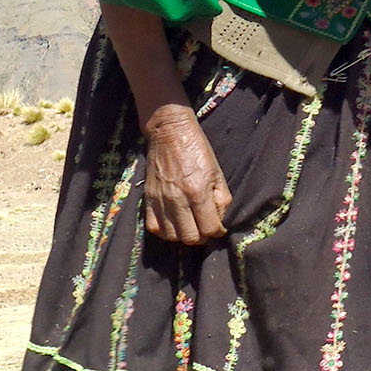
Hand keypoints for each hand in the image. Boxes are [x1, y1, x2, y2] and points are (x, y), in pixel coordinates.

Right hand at [143, 107, 231, 244]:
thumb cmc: (197, 150)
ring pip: (172, 237)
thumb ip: (222, 199)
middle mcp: (178, 199)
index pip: (210, 228)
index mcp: (198, 191)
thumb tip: (221, 221)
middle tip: (205, 228)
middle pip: (191, 238)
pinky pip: (154, 228)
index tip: (219, 228)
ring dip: (183, 236)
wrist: (170, 132)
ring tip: (190, 226)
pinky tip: (174, 224)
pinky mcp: (148, 199)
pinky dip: (165, 231)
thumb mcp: (217, 172)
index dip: (218, 232)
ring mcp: (160, 200)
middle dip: (202, 237)